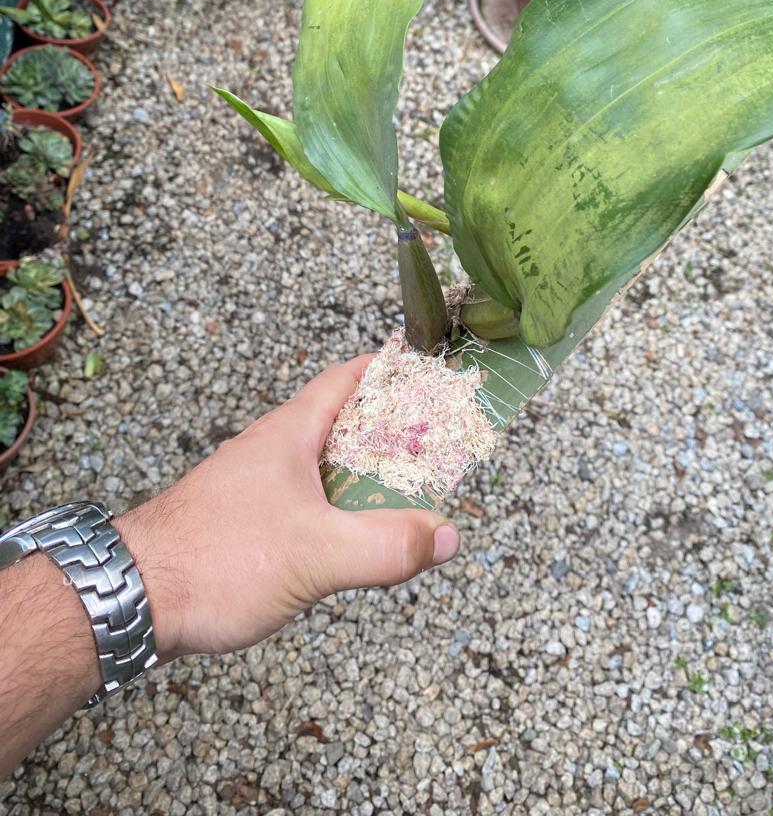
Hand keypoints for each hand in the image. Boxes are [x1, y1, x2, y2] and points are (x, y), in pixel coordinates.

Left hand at [115, 356, 459, 661]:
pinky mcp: (244, 524)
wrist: (130, 598)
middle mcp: (272, 451)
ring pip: (322, 467)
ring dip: (363, 476)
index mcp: (290, 434)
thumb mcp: (315, 553)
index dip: (388, 370)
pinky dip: (337, 510)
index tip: (427, 370)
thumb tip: (446, 536)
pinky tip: (350, 541)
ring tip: (404, 496)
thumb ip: (386, 544)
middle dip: (389, 431)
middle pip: (341, 423)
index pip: (346, 379)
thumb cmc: (214, 559)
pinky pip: (304, 503)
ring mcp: (255, 487)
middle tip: (434, 444)